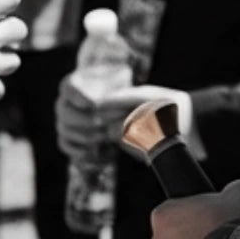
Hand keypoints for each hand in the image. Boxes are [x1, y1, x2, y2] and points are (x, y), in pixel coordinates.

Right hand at [55, 76, 193, 161]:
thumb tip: (100, 112)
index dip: (74, 94)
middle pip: (63, 109)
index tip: (92, 104)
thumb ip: (126, 102)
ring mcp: (85, 123)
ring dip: (80, 136)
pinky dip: (77, 151)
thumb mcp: (150, 100)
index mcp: (98, 84)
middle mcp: (86, 103)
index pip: (69, 86)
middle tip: (102, 126)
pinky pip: (68, 146)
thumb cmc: (162, 107)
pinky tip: (94, 154)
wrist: (176, 129)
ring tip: (101, 138)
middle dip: (80, 120)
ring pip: (64, 129)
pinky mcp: (89, 142)